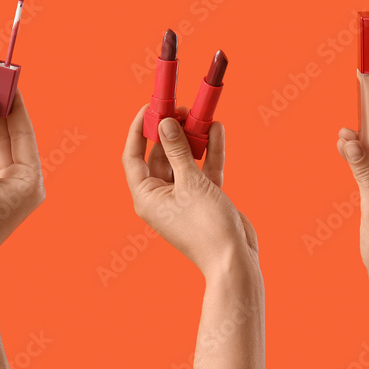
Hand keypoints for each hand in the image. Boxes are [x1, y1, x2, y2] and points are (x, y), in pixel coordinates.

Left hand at [121, 106, 258, 280]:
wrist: (235, 260)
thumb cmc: (207, 227)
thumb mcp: (191, 182)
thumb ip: (177, 150)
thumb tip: (165, 123)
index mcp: (146, 197)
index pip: (133, 157)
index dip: (138, 130)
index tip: (148, 108)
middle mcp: (161, 197)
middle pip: (160, 155)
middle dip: (170, 131)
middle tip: (180, 109)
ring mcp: (183, 198)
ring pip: (184, 160)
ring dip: (192, 139)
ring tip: (199, 114)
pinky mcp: (203, 199)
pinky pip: (203, 169)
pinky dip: (209, 152)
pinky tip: (216, 130)